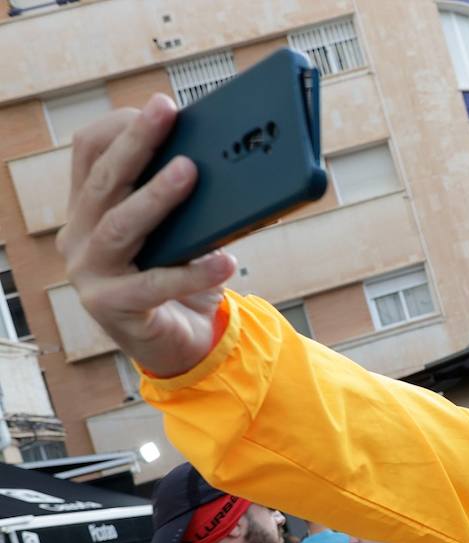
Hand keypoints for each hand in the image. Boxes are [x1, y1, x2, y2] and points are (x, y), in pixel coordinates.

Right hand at [56, 96, 236, 377]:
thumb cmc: (181, 281)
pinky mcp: (111, 308)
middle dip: (135, 143)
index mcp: (89, 210)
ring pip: (120, 227)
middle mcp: (78, 237)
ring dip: (155, 197)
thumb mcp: (180, 234)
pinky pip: (154, 285)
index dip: (118, 129)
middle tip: (165, 111)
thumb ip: (186, 204)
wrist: (180, 346)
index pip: (88, 155)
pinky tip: (225, 261)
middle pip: (104, 182)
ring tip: (189, 171)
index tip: (156, 108)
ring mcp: (89, 274)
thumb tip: (227, 162)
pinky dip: (192, 272)